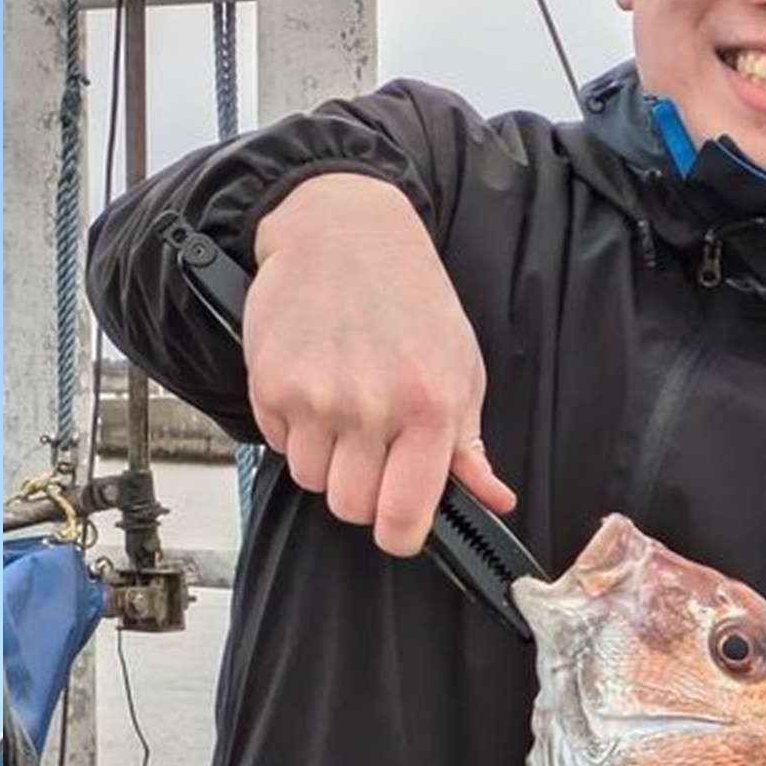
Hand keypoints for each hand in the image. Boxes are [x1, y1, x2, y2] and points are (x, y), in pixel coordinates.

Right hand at [244, 173, 517, 559]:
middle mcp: (373, 407)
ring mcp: (317, 397)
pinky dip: (293, 429)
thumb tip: (493, 500)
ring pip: (311, 481)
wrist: (344, 232)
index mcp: (431, 407)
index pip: (404, 518)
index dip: (399, 533)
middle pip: (351, 508)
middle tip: (370, 450)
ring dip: (324, 458)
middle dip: (360, 491)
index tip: (398, 523)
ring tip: (341, 408)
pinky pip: (278, 444)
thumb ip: (469, 444)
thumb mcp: (459, 365)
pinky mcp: (272, 384)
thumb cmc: (409, 297)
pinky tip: (313, 385)